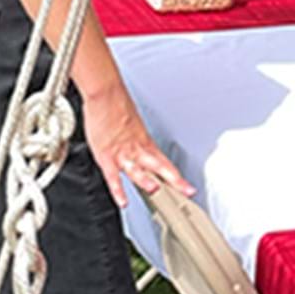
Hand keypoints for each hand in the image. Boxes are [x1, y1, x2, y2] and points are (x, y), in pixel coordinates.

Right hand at [82, 86, 192, 207]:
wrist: (105, 92)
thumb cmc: (116, 105)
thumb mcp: (131, 124)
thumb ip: (134, 140)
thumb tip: (137, 148)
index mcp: (144, 142)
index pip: (165, 163)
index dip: (178, 177)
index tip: (189, 189)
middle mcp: (137, 148)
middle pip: (159, 167)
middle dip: (174, 181)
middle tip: (187, 192)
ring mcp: (123, 152)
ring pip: (138, 170)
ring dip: (147, 180)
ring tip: (156, 190)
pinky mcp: (106, 155)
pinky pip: (113, 176)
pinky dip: (118, 190)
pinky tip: (123, 201)